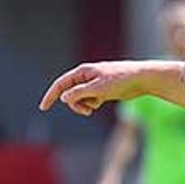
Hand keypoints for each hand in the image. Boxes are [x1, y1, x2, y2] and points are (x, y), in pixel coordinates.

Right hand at [40, 60, 158, 114]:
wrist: (140, 79)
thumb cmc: (120, 81)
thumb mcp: (98, 89)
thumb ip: (79, 94)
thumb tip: (63, 97)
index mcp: (82, 72)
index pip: (60, 84)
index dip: (50, 96)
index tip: (43, 108)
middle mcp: (85, 76)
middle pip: (69, 95)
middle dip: (75, 105)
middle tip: (88, 111)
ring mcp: (93, 83)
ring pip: (80, 99)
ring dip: (85, 105)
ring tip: (96, 106)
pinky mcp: (101, 90)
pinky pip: (89, 101)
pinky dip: (93, 104)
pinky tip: (103, 101)